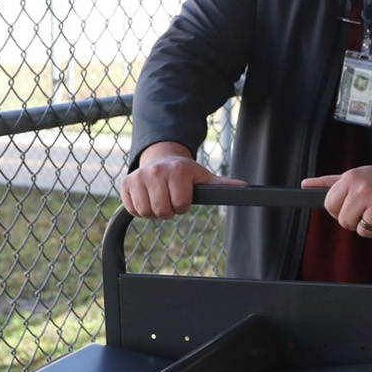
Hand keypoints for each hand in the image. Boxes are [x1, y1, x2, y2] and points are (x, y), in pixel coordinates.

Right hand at [120, 146, 240, 218]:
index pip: (180, 205)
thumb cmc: (186, 173)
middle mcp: (156, 171)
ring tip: (159, 199)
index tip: (183, 197)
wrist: (161, 159)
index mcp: (177, 171)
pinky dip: (140, 210)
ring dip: (154, 212)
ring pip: (146, 212)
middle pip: (162, 211)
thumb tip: (245, 187)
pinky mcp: (125, 183)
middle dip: (169, 211)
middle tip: (170, 200)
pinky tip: (147, 199)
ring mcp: (138, 177)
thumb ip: (222, 185)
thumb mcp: (204, 177)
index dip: (183, 206)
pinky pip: (132, 209)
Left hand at [302, 150, 371, 239]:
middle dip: (356, 220)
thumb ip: (329, 183)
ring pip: (363, 231)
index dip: (339, 211)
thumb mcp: (355, 176)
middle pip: (345, 222)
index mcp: (351, 179)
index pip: (330, 206)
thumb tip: (305, 185)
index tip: (351, 206)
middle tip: (369, 209)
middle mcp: (365, 190)